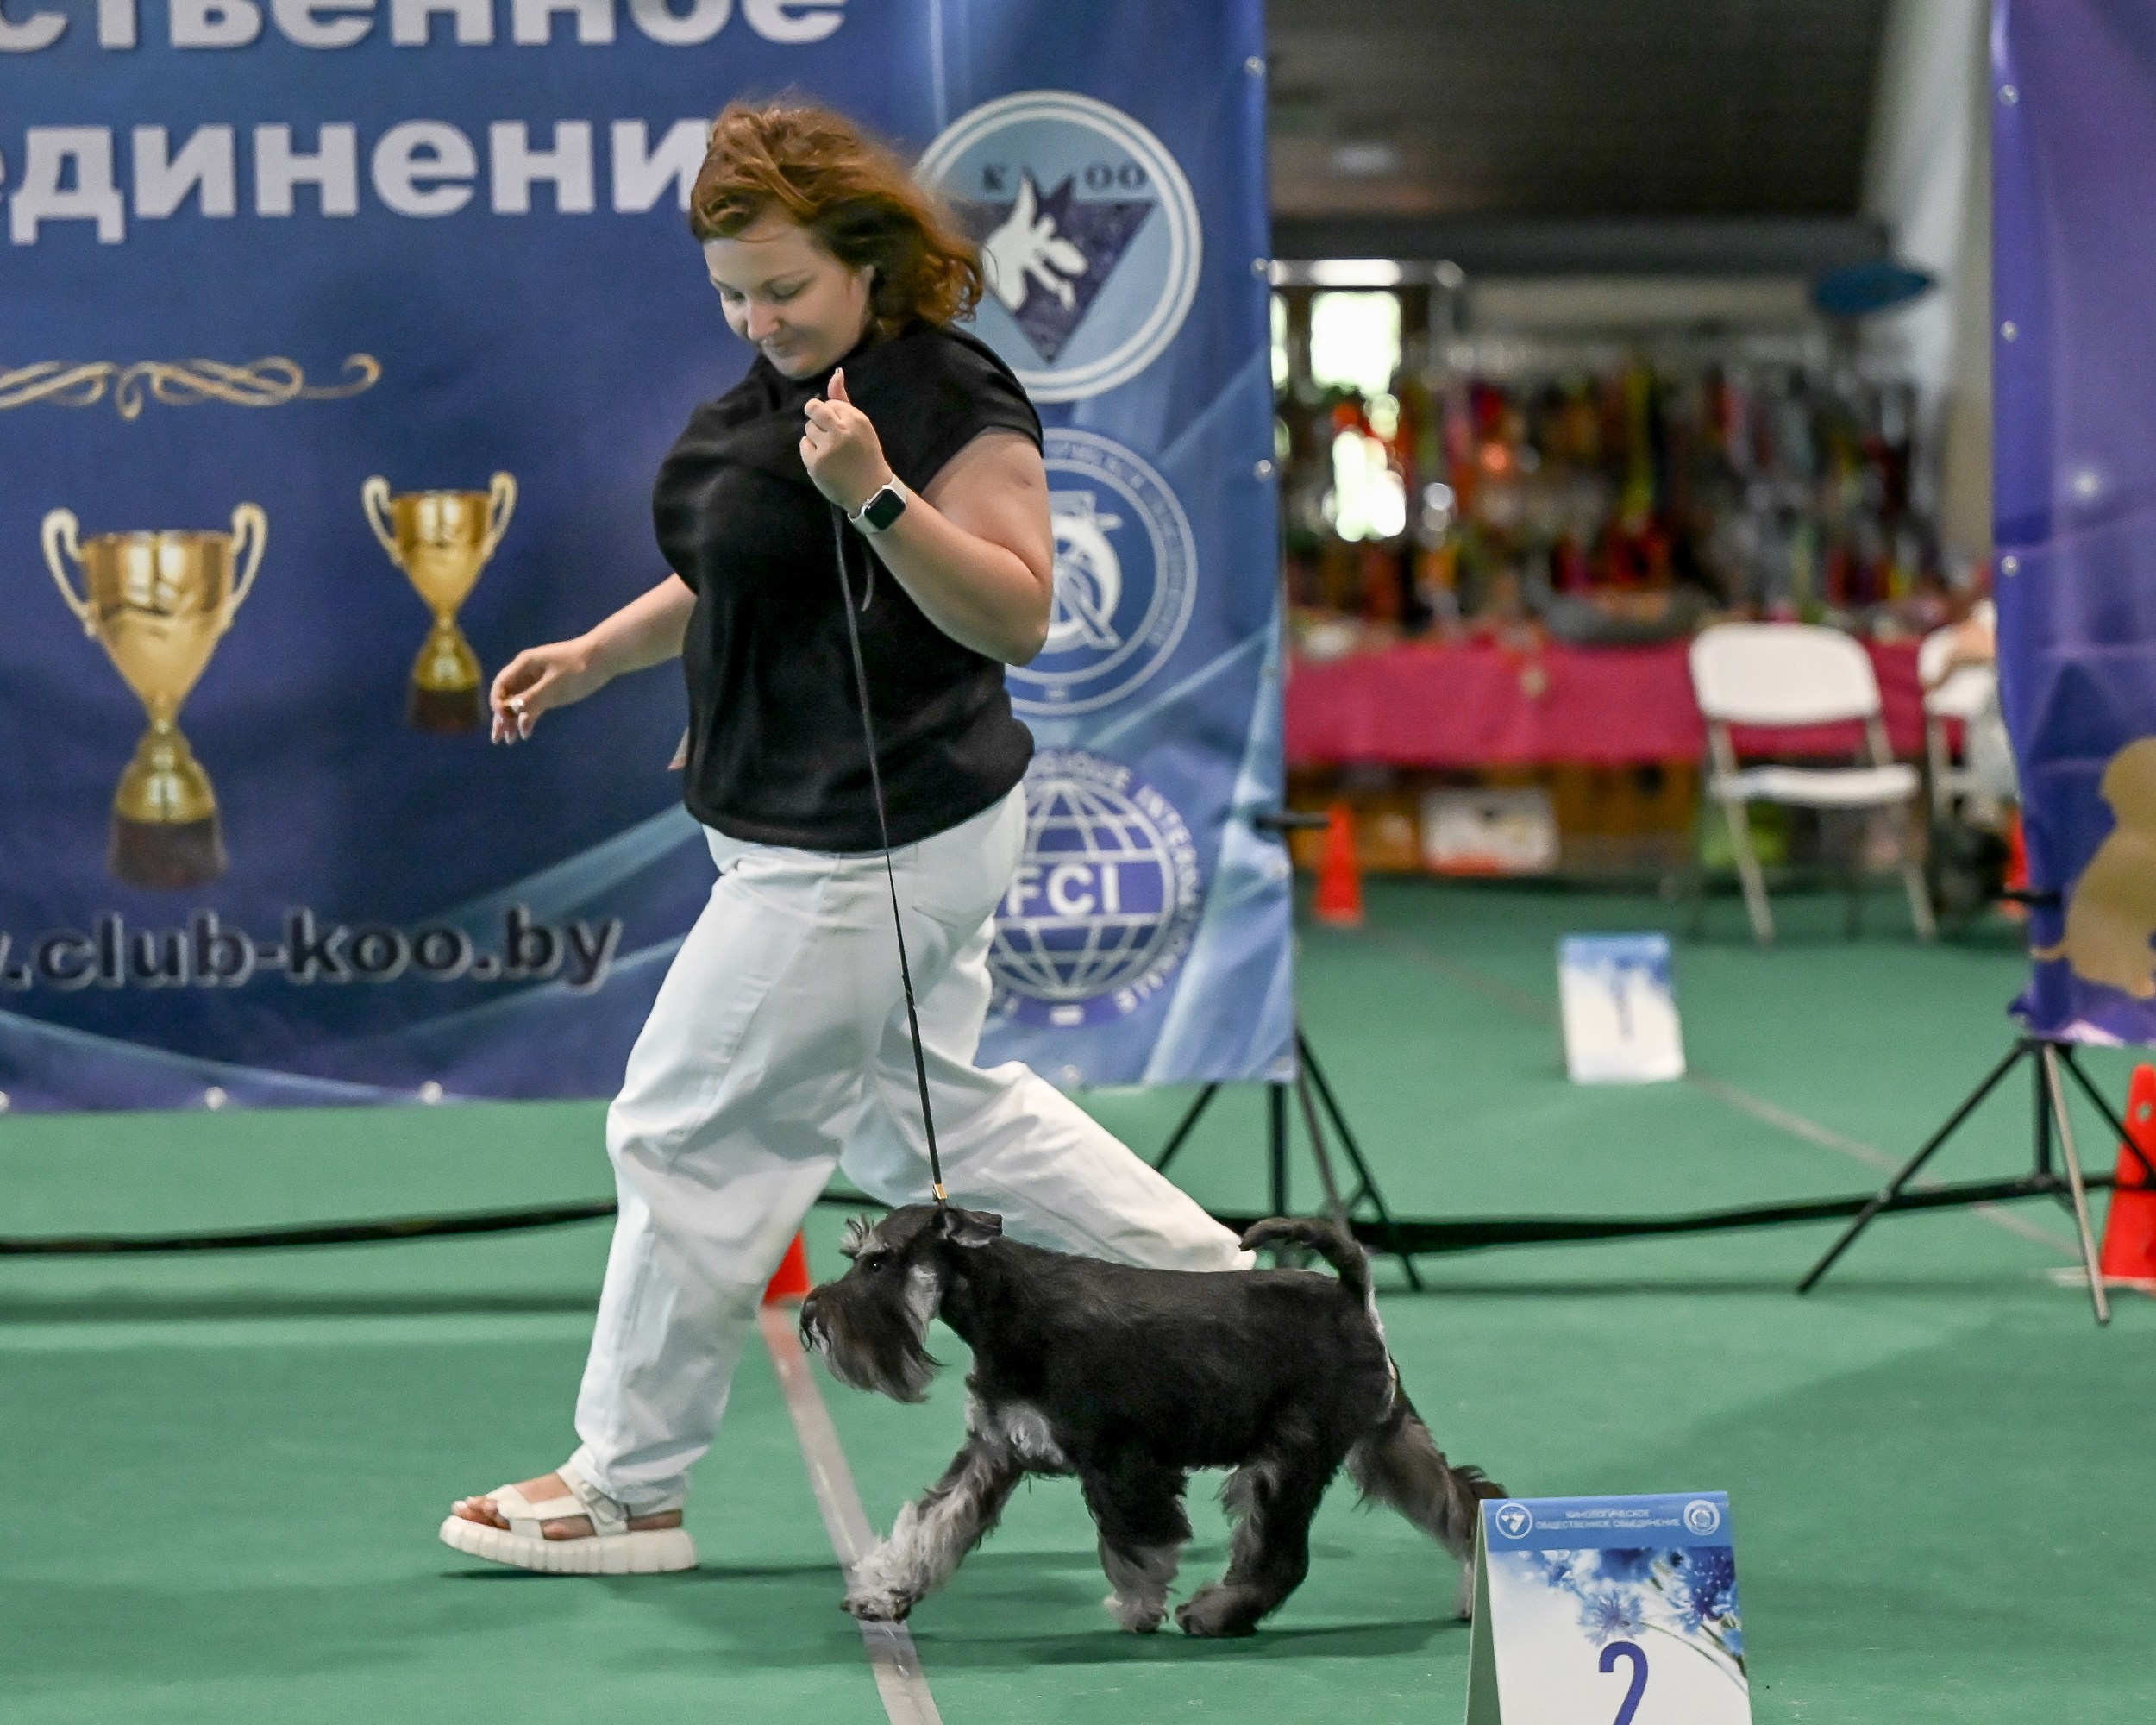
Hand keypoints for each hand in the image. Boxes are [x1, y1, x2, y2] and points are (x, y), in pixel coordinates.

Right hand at [489, 638, 606, 743]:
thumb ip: (533, 697)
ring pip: (518, 703)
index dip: (497, 703)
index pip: (501, 685)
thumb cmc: (578, 667)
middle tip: (498, 738)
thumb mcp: (555, 683)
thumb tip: (512, 710)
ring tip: (508, 740)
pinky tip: (525, 733)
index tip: (502, 720)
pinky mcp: (548, 692)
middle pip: (507, 696)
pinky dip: (528, 719)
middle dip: (502, 717)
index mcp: (524, 665)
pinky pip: (533, 706)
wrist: (602, 658)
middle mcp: (526, 673)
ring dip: (513, 721)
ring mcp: (537, 683)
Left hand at [801, 369, 894, 514]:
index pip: (830, 404)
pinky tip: (826, 462)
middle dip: (815, 417)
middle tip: (827, 433)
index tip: (844, 431)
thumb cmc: (865, 455)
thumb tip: (836, 372)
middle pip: (813, 409)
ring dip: (816, 438)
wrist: (871, 491)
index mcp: (856, 419)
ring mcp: (828, 448)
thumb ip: (844, 399)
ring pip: (808, 428)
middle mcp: (842, 431)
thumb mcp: (860, 425)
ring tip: (831, 451)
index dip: (833, 416)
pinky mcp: (816, 463)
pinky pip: (804, 445)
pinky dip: (812, 452)